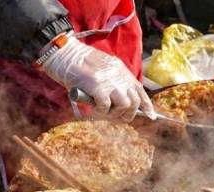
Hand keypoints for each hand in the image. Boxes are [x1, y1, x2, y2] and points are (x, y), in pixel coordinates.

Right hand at [41, 36, 155, 120]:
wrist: (63, 52)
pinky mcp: (97, 85)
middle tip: (117, 117)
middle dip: (128, 114)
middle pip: (134, 101)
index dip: (147, 105)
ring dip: (114, 114)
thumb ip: (113, 81)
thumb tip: (121, 101)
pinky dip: (101, 112)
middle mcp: (118, 75)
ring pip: (124, 105)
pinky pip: (106, 106)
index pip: (139, 90)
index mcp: (121, 70)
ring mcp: (109, 80)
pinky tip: (94, 109)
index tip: (151, 116)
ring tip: (103, 112)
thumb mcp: (103, 68)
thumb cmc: (78, 63)